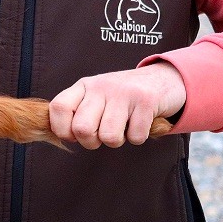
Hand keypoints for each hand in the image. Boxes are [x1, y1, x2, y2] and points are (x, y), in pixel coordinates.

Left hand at [50, 62, 185, 148]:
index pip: (58, 107)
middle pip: (82, 129)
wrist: (164, 79)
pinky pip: (135, 137)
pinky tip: (140, 123)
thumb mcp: (95, 96)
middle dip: (90, 142)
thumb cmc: (122, 97)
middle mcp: (101, 86)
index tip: (72, 136)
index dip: (62, 129)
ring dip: (117, 141)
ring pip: (109, 137)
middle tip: (101, 136)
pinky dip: (138, 137)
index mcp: (83, 86)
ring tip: (123, 128)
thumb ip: (77, 112)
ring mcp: (124, 92)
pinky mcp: (146, 101)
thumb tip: (60, 136)